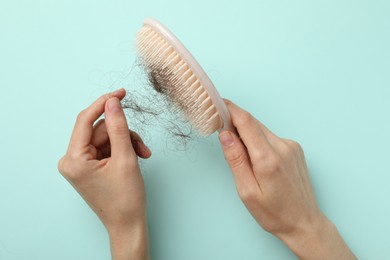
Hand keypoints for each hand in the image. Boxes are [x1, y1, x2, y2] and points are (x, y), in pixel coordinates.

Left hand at [58, 89, 149, 259]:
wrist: (128, 224)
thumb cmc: (125, 199)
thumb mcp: (125, 158)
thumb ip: (118, 127)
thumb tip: (113, 102)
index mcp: (73, 159)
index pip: (85, 120)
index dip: (104, 103)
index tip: (120, 92)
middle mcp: (72, 160)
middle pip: (100, 130)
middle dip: (123, 134)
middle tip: (141, 146)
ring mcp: (80, 164)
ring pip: (106, 138)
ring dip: (126, 142)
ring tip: (142, 155)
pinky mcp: (89, 167)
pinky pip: (106, 147)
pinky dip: (123, 150)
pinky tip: (135, 158)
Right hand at [218, 100, 355, 259]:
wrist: (304, 222)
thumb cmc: (274, 213)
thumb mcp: (247, 191)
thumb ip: (236, 160)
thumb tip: (225, 134)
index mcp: (268, 158)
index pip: (246, 121)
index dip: (229, 109)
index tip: (216, 105)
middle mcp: (283, 147)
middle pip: (253, 122)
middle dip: (234, 122)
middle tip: (219, 127)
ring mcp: (291, 146)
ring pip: (261, 129)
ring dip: (246, 132)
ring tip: (237, 149)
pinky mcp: (295, 149)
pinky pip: (270, 137)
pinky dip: (258, 140)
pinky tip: (254, 157)